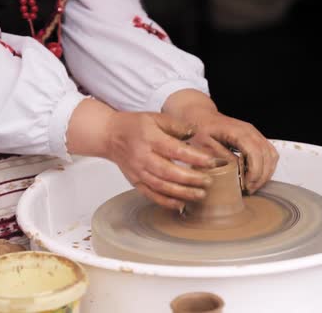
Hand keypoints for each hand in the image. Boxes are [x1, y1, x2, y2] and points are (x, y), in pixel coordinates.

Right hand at [66, 99, 218, 209]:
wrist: (109, 135)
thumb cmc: (134, 125)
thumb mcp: (156, 118)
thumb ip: (177, 125)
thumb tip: (196, 133)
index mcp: (150, 138)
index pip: (176, 150)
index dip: (195, 158)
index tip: (212, 162)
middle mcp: (143, 156)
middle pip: (169, 172)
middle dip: (191, 179)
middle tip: (209, 181)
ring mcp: (138, 171)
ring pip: (161, 186)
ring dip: (182, 193)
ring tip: (200, 195)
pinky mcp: (135, 182)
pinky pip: (151, 195)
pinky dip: (166, 202)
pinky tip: (181, 204)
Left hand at [163, 90, 278, 192]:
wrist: (201, 117)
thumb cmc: (200, 131)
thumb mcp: (204, 145)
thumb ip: (221, 157)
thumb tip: (237, 170)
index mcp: (238, 132)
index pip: (255, 153)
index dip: (254, 172)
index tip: (246, 186)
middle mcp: (251, 131)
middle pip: (266, 156)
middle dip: (260, 176)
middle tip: (249, 190)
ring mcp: (255, 133)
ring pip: (271, 155)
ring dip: (265, 173)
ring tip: (252, 185)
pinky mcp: (256, 138)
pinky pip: (269, 153)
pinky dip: (266, 167)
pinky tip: (255, 176)